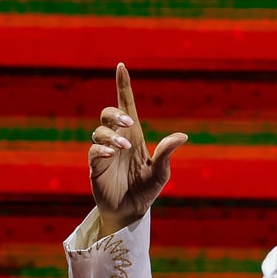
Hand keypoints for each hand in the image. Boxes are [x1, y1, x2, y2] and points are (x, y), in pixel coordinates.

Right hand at [88, 63, 187, 236]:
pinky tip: (110, 154)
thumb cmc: (147, 189)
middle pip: (108, 114)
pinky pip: (93, 151)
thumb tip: (183, 136)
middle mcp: (118, 140)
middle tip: (128, 122)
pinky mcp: (96, 167)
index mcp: (135, 136)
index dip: (123, 86)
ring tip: (124, 147)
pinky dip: (100, 149)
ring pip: (99, 131)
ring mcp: (105, 153)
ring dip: (111, 135)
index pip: (126, 105)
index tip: (122, 67)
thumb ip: (167, 153)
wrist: (132, 210)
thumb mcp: (161, 171)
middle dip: (115, 113)